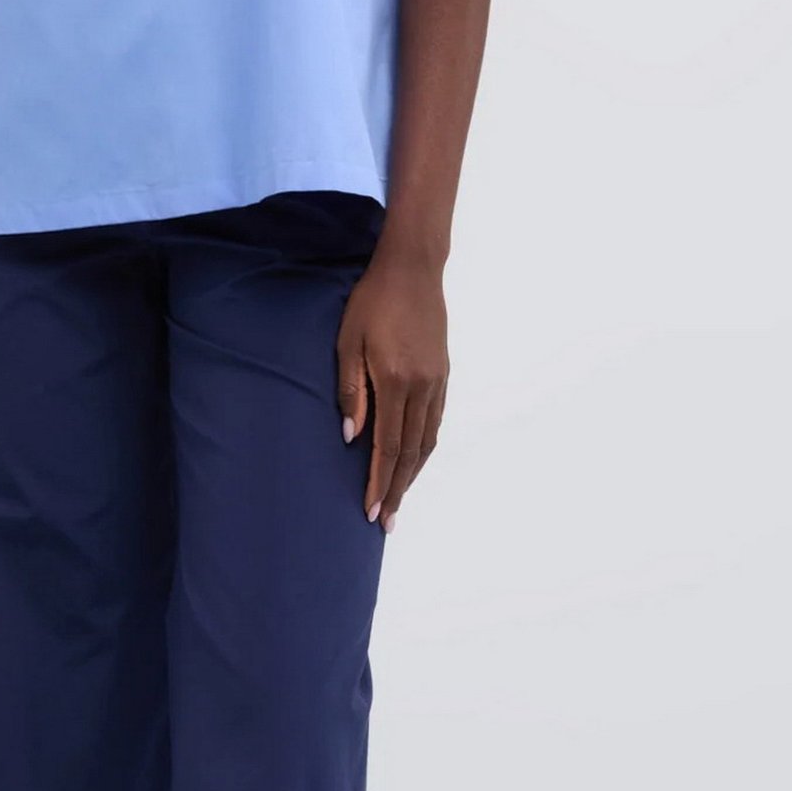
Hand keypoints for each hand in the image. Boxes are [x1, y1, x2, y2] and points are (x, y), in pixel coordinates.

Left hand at [335, 246, 449, 530]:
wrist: (413, 269)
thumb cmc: (372, 301)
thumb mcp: (347, 342)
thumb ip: (350, 391)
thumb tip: (350, 437)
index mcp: (397, 382)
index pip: (387, 446)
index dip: (380, 482)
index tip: (373, 511)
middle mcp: (423, 388)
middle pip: (411, 452)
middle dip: (398, 490)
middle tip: (388, 522)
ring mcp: (438, 382)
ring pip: (427, 441)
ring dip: (413, 474)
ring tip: (400, 498)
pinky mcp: (443, 374)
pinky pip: (435, 422)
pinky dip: (424, 448)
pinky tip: (415, 459)